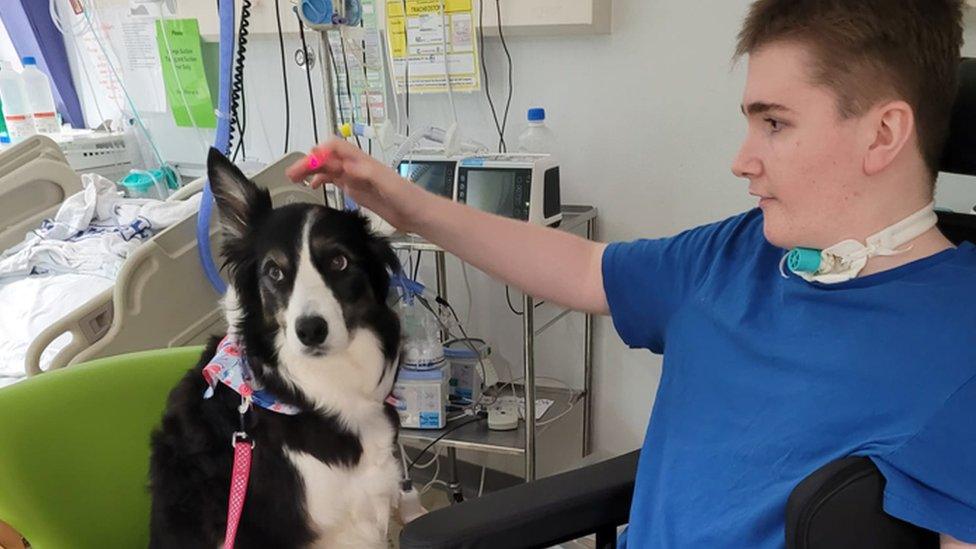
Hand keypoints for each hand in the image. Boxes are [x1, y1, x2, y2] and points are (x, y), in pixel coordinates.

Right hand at [286, 139, 421, 229]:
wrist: (417, 213)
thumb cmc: (407, 198)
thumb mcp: (388, 184)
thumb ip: (369, 172)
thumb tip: (347, 164)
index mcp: (363, 162)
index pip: (336, 148)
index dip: (320, 152)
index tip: (307, 164)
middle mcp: (357, 167)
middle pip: (328, 158)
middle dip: (309, 162)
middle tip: (291, 174)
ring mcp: (356, 178)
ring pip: (328, 168)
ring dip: (311, 170)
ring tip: (294, 178)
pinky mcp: (357, 189)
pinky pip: (335, 180)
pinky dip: (321, 179)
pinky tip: (313, 186)